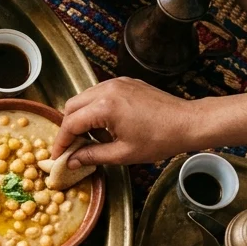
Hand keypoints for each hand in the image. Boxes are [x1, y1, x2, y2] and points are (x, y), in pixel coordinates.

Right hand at [52, 78, 198, 166]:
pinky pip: (99, 93)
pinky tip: (105, 126)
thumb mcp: (123, 154)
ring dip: (81, 117)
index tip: (57, 156)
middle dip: (68, 127)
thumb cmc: (159, 140)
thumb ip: (92, 156)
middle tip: (72, 147)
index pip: (71, 123)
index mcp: (104, 107)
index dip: (61, 142)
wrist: (188, 122)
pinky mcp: (126, 82)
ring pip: (84, 98)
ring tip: (90, 138)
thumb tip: (71, 162)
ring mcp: (117, 83)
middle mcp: (107, 89)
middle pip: (72, 106)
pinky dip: (94, 108)